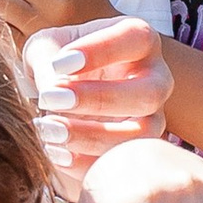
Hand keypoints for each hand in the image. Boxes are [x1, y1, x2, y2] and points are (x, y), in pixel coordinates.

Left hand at [25, 16, 171, 191]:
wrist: (61, 95)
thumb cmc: (57, 61)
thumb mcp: (45, 50)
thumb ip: (47, 62)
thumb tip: (53, 92)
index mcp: (139, 40)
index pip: (135, 37)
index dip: (101, 51)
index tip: (60, 64)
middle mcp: (156, 78)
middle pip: (149, 93)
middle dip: (99, 99)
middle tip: (52, 99)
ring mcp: (154, 118)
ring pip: (143, 135)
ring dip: (91, 136)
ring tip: (47, 130)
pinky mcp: (140, 152)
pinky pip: (125, 165)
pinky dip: (87, 163)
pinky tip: (54, 152)